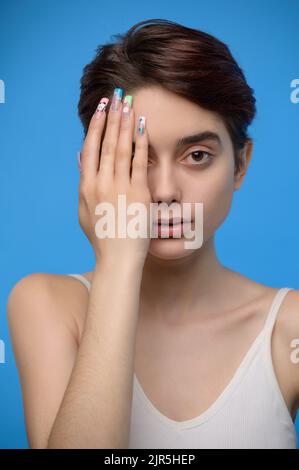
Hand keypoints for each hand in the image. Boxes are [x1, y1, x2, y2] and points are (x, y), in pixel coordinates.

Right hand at [78, 91, 151, 266]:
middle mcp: (100, 183)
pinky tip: (142, 126)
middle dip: (111, 117)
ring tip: (129, 103)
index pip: (90, 148)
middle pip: (105, 142)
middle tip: (117, 95)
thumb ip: (83, 182)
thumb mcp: (84, 209)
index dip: (96, 126)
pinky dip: (140, 142)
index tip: (101, 109)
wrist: (118, 259)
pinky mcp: (138, 193)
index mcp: (86, 186)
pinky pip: (139, 161)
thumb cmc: (103, 237)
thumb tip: (79, 156)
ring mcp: (119, 187)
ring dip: (124, 123)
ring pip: (120, 147)